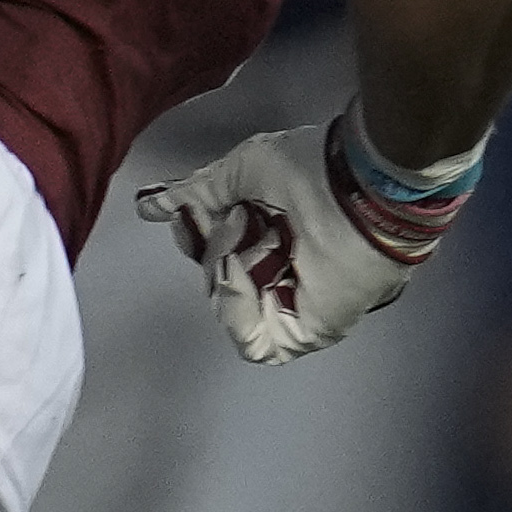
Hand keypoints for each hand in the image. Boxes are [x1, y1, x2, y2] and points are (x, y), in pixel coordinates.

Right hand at [128, 114, 442, 363]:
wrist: (363, 182)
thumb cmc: (313, 169)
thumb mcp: (243, 172)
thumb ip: (196, 194)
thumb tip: (148, 206)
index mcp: (270, 234)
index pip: (216, 252)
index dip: (196, 236)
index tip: (187, 213)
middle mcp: (280, 271)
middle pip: (220, 281)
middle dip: (213, 249)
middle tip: (234, 216)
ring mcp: (293, 303)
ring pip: (231, 310)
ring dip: (224, 270)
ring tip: (244, 230)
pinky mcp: (306, 330)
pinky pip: (256, 342)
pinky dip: (236, 308)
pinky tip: (239, 267)